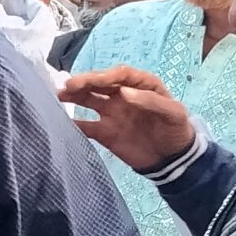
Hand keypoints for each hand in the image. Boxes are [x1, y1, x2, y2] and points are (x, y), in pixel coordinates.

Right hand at [61, 66, 195, 171]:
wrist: (173, 160)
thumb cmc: (177, 130)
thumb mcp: (173, 113)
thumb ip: (151, 101)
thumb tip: (124, 92)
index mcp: (141, 85)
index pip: (121, 75)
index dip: (106, 76)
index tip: (94, 81)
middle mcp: (123, 95)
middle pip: (100, 84)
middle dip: (85, 82)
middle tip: (69, 85)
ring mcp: (112, 113)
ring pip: (89, 100)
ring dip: (75, 96)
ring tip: (59, 95)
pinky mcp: (105, 132)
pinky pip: (86, 126)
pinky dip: (74, 124)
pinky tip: (61, 121)